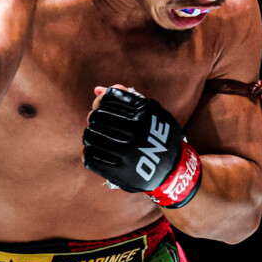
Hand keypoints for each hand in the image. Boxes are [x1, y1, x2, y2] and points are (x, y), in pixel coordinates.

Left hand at [83, 86, 202, 207]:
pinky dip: (88, 152)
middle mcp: (133, 132)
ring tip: (97, 137)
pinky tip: (96, 151)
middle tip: (99, 124)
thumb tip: (97, 90)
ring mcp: (125, 152)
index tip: (103, 108)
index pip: (106, 100)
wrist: (173, 168)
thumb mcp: (151, 111)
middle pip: (96, 117)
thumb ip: (126, 96)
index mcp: (142, 114)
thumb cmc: (159, 134)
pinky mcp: (118, 171)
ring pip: (90, 136)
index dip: (100, 103)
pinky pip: (90, 156)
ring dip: (91, 135)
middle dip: (95, 119)